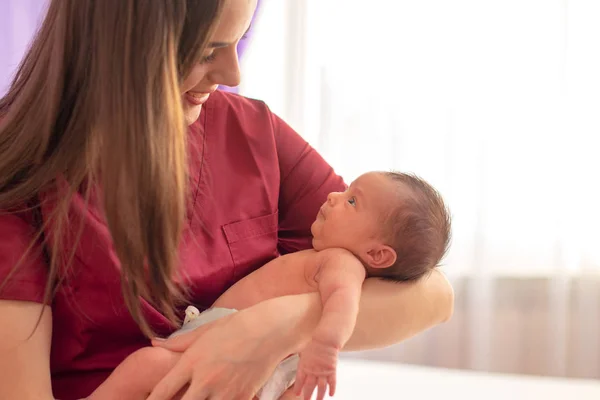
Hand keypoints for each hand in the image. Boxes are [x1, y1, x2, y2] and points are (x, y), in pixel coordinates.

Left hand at [147, 311, 287, 399]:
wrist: (272, 328)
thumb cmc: (237, 325)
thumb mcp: (206, 330)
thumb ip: (178, 342)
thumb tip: (154, 343)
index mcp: (192, 362)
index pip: (162, 391)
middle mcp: (205, 380)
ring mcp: (225, 391)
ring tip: (202, 398)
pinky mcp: (243, 397)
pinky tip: (221, 397)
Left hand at [293, 339, 338, 399]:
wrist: (326, 340)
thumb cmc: (314, 344)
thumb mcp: (303, 352)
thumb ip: (301, 361)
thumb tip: (295, 363)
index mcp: (304, 366)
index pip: (299, 380)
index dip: (298, 388)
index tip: (297, 394)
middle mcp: (313, 371)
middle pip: (309, 386)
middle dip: (307, 395)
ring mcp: (323, 372)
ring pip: (321, 387)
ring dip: (319, 396)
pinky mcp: (332, 371)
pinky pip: (332, 382)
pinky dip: (332, 389)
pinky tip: (331, 394)